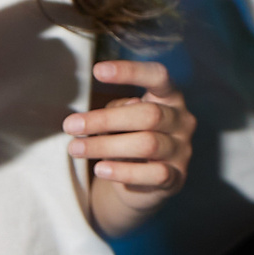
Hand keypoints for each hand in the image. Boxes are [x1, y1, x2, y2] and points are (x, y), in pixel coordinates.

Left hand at [73, 61, 195, 233]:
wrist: (143, 183)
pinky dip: (123, 171)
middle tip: (71, 125)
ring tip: (75, 148)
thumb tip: (116, 112)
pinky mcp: (177, 178)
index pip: (158, 76)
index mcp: (170, 97)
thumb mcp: (122, 120)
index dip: (131, 71)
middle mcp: (182, 120)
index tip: (97, 70)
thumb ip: (119, 111)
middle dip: (105, 119)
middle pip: (149, 114)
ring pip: (148, 144)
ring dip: (106, 146)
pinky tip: (101, 169)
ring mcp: (182, 150)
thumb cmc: (130, 139)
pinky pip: (154, 174)